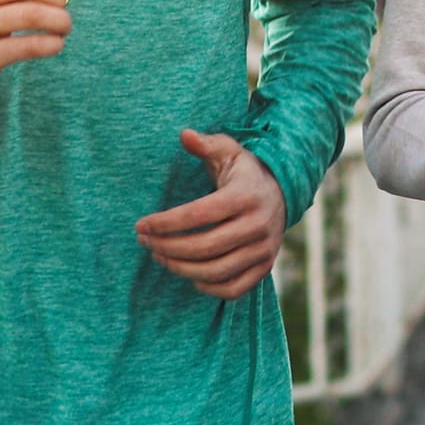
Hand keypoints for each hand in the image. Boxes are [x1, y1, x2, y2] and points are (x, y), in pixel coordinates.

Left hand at [136, 129, 287, 299]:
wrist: (283, 193)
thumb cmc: (245, 172)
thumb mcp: (229, 152)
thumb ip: (206, 144)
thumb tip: (184, 135)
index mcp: (246, 195)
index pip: (198, 215)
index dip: (165, 223)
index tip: (140, 225)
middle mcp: (258, 224)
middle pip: (204, 247)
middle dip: (167, 247)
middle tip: (145, 243)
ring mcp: (264, 249)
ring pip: (215, 271)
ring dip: (181, 268)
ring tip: (160, 257)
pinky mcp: (265, 267)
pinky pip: (233, 289)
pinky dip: (208, 288)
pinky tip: (190, 276)